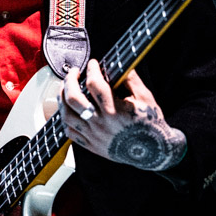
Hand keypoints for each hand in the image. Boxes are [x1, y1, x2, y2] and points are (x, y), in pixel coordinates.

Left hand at [61, 59, 185, 170]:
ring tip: (66, 89)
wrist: (153, 152)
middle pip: (73, 98)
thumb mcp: (145, 98)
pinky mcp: (91, 145)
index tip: (93, 63)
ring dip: (62, 98)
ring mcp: (94, 135)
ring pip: (66, 115)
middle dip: (69, 80)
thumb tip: (120, 65)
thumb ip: (131, 80)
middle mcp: (101, 123)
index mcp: (115, 110)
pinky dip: (65, 119)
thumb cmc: (150, 124)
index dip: (92, 69)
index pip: (94, 84)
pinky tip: (69, 110)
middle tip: (74, 73)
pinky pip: (69, 132)